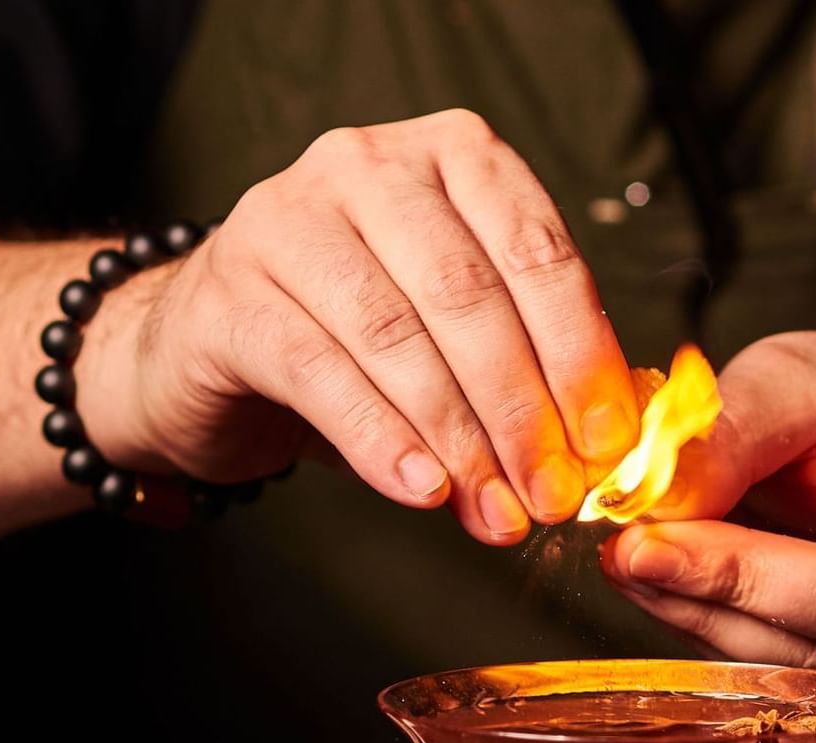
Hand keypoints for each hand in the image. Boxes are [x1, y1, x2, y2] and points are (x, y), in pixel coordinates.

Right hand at [80, 109, 638, 543]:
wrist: (210, 346)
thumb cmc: (359, 335)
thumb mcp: (456, 328)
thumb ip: (529, 360)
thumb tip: (604, 445)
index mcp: (452, 156)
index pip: (537, 252)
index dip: (580, 355)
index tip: (605, 444)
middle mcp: (368, 166)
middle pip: (469, 296)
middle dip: (523, 411)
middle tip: (553, 495)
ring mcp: (288, 220)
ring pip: (398, 337)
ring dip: (461, 439)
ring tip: (497, 512)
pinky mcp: (229, 294)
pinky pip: (321, 375)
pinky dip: (382, 441)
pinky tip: (423, 491)